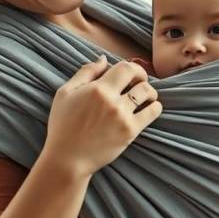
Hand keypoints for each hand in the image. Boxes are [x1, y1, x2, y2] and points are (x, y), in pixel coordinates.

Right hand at [41, 56, 160, 178]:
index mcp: (97, 89)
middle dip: (142, 78)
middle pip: (141, 79)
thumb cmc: (63, 125)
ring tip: (144, 97)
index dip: (133, 68)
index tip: (131, 74)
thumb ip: (85, 73)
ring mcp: (122, 116)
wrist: (67, 158)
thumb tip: (104, 59)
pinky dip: (154, 107)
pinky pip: (152, 112)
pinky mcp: (130, 132)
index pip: (126, 67)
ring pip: (149, 93)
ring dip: (150, 92)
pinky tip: (149, 109)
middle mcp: (112, 101)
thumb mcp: (65, 93)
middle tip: (139, 84)